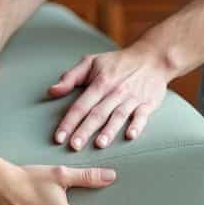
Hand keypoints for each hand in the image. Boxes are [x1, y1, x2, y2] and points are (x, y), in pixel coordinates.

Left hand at [47, 46, 169, 149]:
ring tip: (99, 145)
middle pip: (97, 113)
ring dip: (109, 130)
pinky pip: (142, 116)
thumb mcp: (91, 62)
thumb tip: (51, 91)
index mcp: (100, 82)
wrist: (151, 58)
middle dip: (85, 130)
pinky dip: (137, 126)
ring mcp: (132, 98)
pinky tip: (130, 136)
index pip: (81, 105)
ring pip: (118, 116)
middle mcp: (115, 91)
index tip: (58, 138)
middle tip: (74, 147)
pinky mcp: (147, 103)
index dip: (69, 122)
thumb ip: (70, 77)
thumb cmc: (117, 62)